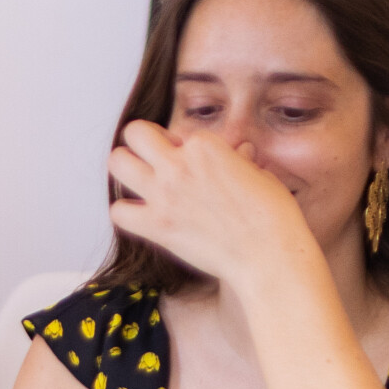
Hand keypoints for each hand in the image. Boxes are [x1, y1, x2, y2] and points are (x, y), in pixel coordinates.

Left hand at [105, 120, 314, 287]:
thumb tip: (238, 152)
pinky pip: (118, 211)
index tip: (196, 164)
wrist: (268, 256)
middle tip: (154, 158)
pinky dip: (126, 212)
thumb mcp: (260, 174)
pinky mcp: (155, 226)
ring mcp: (163, 194)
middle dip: (142, 142)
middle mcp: (179, 165)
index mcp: (206, 145)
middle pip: (135, 133)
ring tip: (141, 180)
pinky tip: (142, 215)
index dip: (184, 147)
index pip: (178, 132)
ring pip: (117, 162)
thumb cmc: (272, 216)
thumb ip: (238, 160)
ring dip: (127, 169)